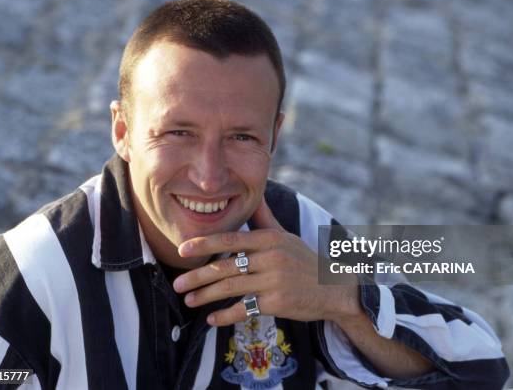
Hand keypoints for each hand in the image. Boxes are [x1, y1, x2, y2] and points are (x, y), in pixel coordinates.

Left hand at [173, 197, 360, 325]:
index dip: (204, 243)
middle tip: (177, 283)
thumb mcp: (286, 235)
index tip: (182, 249)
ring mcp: (274, 280)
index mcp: (270, 239)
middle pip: (226, 265)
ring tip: (188, 301)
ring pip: (231, 287)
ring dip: (206, 295)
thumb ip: (265, 218)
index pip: (231, 238)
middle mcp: (271, 257)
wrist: (334, 288)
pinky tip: (211, 319)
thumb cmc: (305, 260)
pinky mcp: (277, 302)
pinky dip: (225, 315)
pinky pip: (244, 309)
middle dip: (198, 275)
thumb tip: (254, 194)